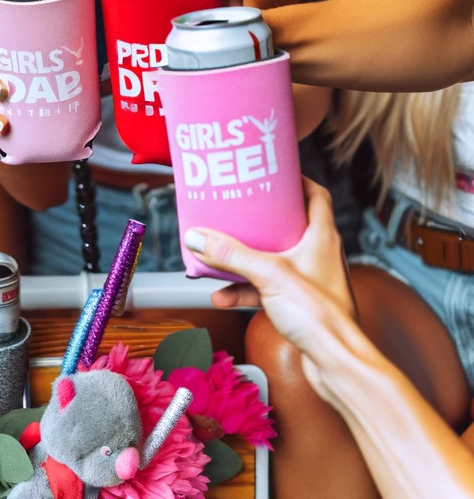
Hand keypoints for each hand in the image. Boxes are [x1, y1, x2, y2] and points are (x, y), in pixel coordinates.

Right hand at [183, 177, 357, 399]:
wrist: (336, 363)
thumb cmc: (321, 316)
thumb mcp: (269, 275)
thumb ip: (232, 255)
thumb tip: (197, 237)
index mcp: (321, 237)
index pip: (316, 195)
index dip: (296, 180)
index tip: (271, 172)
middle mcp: (318, 255)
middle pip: (289, 224)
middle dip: (261, 218)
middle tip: (238, 208)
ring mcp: (309, 280)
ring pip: (274, 258)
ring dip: (246, 258)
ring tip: (220, 253)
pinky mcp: (299, 304)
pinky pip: (266, 288)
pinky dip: (245, 289)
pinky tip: (223, 295)